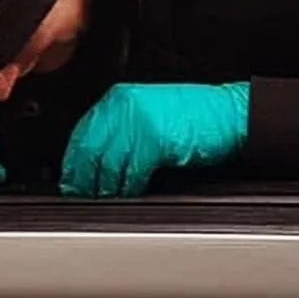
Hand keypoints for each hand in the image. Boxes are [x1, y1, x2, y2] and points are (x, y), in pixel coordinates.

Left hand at [60, 82, 249, 197]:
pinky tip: (127, 193)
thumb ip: (121, 128)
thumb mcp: (150, 110)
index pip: (83, 132)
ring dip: (103, 187)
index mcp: (120, 98)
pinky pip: (132, 172)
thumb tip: (96, 158)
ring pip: (108, 164)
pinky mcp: (155, 141)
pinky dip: (128, 187)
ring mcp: (139, 123)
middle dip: (81, 177)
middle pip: (90, 150)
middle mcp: (125, 107)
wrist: (229, 113)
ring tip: (101, 199)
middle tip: (78, 194)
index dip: (72, 160)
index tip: (68, 177)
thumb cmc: (195, 114)